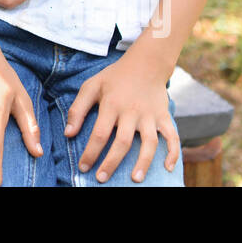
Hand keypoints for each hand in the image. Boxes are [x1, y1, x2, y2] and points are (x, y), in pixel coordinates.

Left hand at [64, 52, 179, 182]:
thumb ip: (78, 109)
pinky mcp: (164, 117)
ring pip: (149, 142)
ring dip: (143, 162)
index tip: (84, 168)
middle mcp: (132, 111)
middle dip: (112, 163)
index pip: (99, 133)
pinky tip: (167, 167)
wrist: (146, 63)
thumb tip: (68, 134)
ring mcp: (150, 115)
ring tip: (135, 179)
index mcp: (112, 104)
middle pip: (123, 142)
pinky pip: (172, 136)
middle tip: (101, 179)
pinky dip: (173, 152)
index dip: (91, 153)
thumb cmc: (114, 77)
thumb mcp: (91, 86)